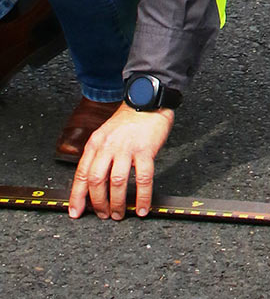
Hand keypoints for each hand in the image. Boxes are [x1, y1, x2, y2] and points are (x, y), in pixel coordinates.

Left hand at [68, 105, 173, 220]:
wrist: (147, 100)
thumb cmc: (128, 121)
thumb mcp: (105, 135)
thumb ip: (98, 156)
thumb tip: (93, 185)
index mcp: (95, 143)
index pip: (82, 174)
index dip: (77, 196)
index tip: (76, 212)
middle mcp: (108, 146)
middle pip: (97, 181)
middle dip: (98, 203)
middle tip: (103, 215)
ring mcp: (127, 148)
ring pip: (117, 182)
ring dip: (117, 203)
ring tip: (119, 214)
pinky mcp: (145, 149)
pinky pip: (143, 179)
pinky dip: (142, 197)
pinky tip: (141, 207)